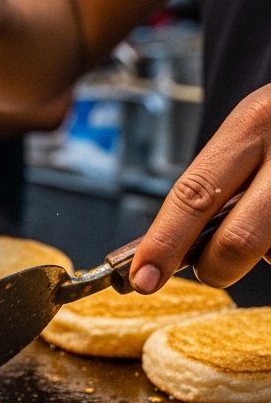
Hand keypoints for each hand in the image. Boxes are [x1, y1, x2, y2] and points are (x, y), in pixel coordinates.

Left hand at [131, 84, 270, 291]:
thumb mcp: (248, 136)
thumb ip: (217, 186)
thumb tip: (185, 252)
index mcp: (251, 123)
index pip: (193, 195)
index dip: (164, 244)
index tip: (143, 280)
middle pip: (237, 240)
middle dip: (216, 268)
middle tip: (211, 267)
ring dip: (264, 252)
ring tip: (266, 218)